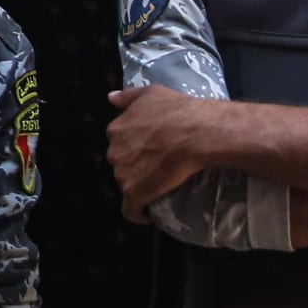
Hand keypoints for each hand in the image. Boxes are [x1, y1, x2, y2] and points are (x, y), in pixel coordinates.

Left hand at [106, 84, 209, 223]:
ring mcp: (122, 174)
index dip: (133, 149)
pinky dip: (139, 213)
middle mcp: (114, 152)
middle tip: (157, 168)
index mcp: (116, 130)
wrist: (197, 133)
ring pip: (127, 184)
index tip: (147, 152)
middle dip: (135, 167)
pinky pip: (131, 210)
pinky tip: (148, 214)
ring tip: (159, 186)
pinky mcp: (134, 193)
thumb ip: (128, 97)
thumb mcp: (151, 93)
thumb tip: (110, 98)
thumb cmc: (178, 111)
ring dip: (139, 186)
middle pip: (122, 164)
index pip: (119, 143)